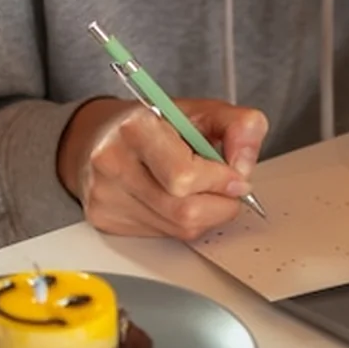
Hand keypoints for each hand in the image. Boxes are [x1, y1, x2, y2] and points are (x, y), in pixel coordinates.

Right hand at [57, 98, 268, 241]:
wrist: (104, 136)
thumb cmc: (158, 124)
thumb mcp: (205, 111)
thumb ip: (241, 126)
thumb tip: (244, 167)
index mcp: (137, 127)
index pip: (185, 176)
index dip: (221, 181)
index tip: (235, 176)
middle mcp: (113, 162)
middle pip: (185, 211)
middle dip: (219, 203)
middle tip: (224, 187)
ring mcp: (105, 195)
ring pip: (179, 229)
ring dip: (204, 215)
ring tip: (198, 190)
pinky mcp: (105, 220)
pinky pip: (163, 236)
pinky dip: (181, 223)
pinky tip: (173, 199)